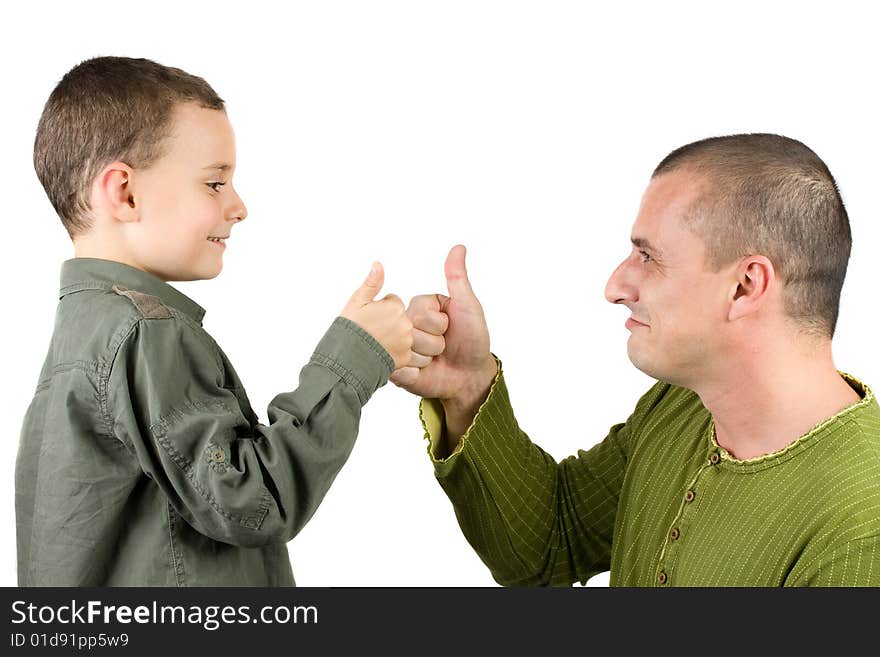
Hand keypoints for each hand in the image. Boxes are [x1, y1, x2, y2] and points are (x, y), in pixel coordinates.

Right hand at [340, 262, 412, 369]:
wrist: (346, 359)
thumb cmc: (349, 329)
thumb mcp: (357, 302)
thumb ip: (372, 283)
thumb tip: (378, 264)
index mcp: (395, 306)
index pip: (394, 302)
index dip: (381, 309)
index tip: (370, 318)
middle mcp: (405, 323)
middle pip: (401, 318)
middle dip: (390, 323)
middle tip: (373, 331)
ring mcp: (407, 341)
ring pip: (405, 335)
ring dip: (395, 338)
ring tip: (377, 343)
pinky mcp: (406, 357)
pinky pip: (407, 352)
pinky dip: (397, 353)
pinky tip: (383, 353)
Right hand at [391, 246, 497, 448]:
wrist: (471, 375)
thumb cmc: (472, 339)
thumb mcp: (468, 306)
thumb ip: (458, 278)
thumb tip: (459, 247)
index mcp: (421, 307)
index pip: (419, 310)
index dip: (438, 322)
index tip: (449, 327)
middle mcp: (407, 325)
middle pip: (410, 330)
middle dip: (433, 342)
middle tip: (443, 347)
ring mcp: (400, 347)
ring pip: (405, 350)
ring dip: (426, 359)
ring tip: (435, 360)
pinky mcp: (398, 370)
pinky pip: (400, 369)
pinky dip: (416, 373)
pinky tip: (425, 372)